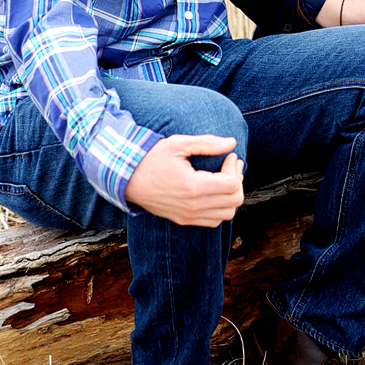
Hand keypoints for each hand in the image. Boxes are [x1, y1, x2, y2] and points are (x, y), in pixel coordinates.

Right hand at [124, 136, 244, 225]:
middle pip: (234, 201)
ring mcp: (188, 216)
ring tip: (225, 177)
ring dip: (231, 196)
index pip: (232, 185)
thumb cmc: (151, 157)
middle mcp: (193, 207)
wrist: (126, 178)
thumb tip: (232, 142)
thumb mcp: (178, 143)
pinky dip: (221, 208)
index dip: (234, 168)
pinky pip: (213, 221)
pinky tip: (214, 191)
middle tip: (230, 164)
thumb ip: (207, 143)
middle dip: (238, 180)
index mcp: (193, 187)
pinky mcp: (183, 220)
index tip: (228, 155)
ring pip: (227, 214)